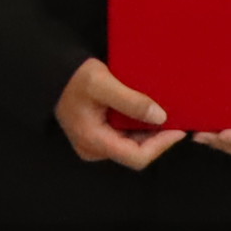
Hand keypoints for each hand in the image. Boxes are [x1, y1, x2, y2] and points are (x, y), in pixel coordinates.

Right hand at [55, 56, 180, 167]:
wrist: (52, 74)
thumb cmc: (73, 77)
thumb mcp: (102, 83)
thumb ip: (131, 101)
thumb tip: (161, 117)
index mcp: (94, 141)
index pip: (137, 157)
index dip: (161, 146)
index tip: (178, 130)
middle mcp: (94, 149)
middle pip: (136, 153)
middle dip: (158, 139)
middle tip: (175, 119)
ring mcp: (95, 145)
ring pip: (132, 146)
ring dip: (150, 133)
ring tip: (164, 114)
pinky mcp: (97, 137)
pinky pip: (124, 138)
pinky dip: (139, 128)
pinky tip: (148, 113)